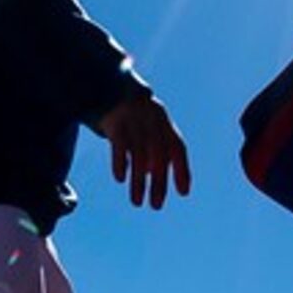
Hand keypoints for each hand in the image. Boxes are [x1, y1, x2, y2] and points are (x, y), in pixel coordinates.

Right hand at [98, 89, 191, 209]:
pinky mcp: (115, 122)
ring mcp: (134, 119)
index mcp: (163, 122)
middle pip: (159, 155)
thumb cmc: (133, 116)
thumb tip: (155, 174)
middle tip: (156, 205)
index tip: (183, 192)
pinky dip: (121, 163)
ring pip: (140, 154)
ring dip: (139, 181)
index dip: (182, 169)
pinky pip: (120, 145)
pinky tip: (121, 179)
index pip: (178, 147)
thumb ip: (155, 147)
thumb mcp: (148, 126)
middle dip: (160, 182)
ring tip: (137, 202)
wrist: (109, 86)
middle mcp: (152, 120)